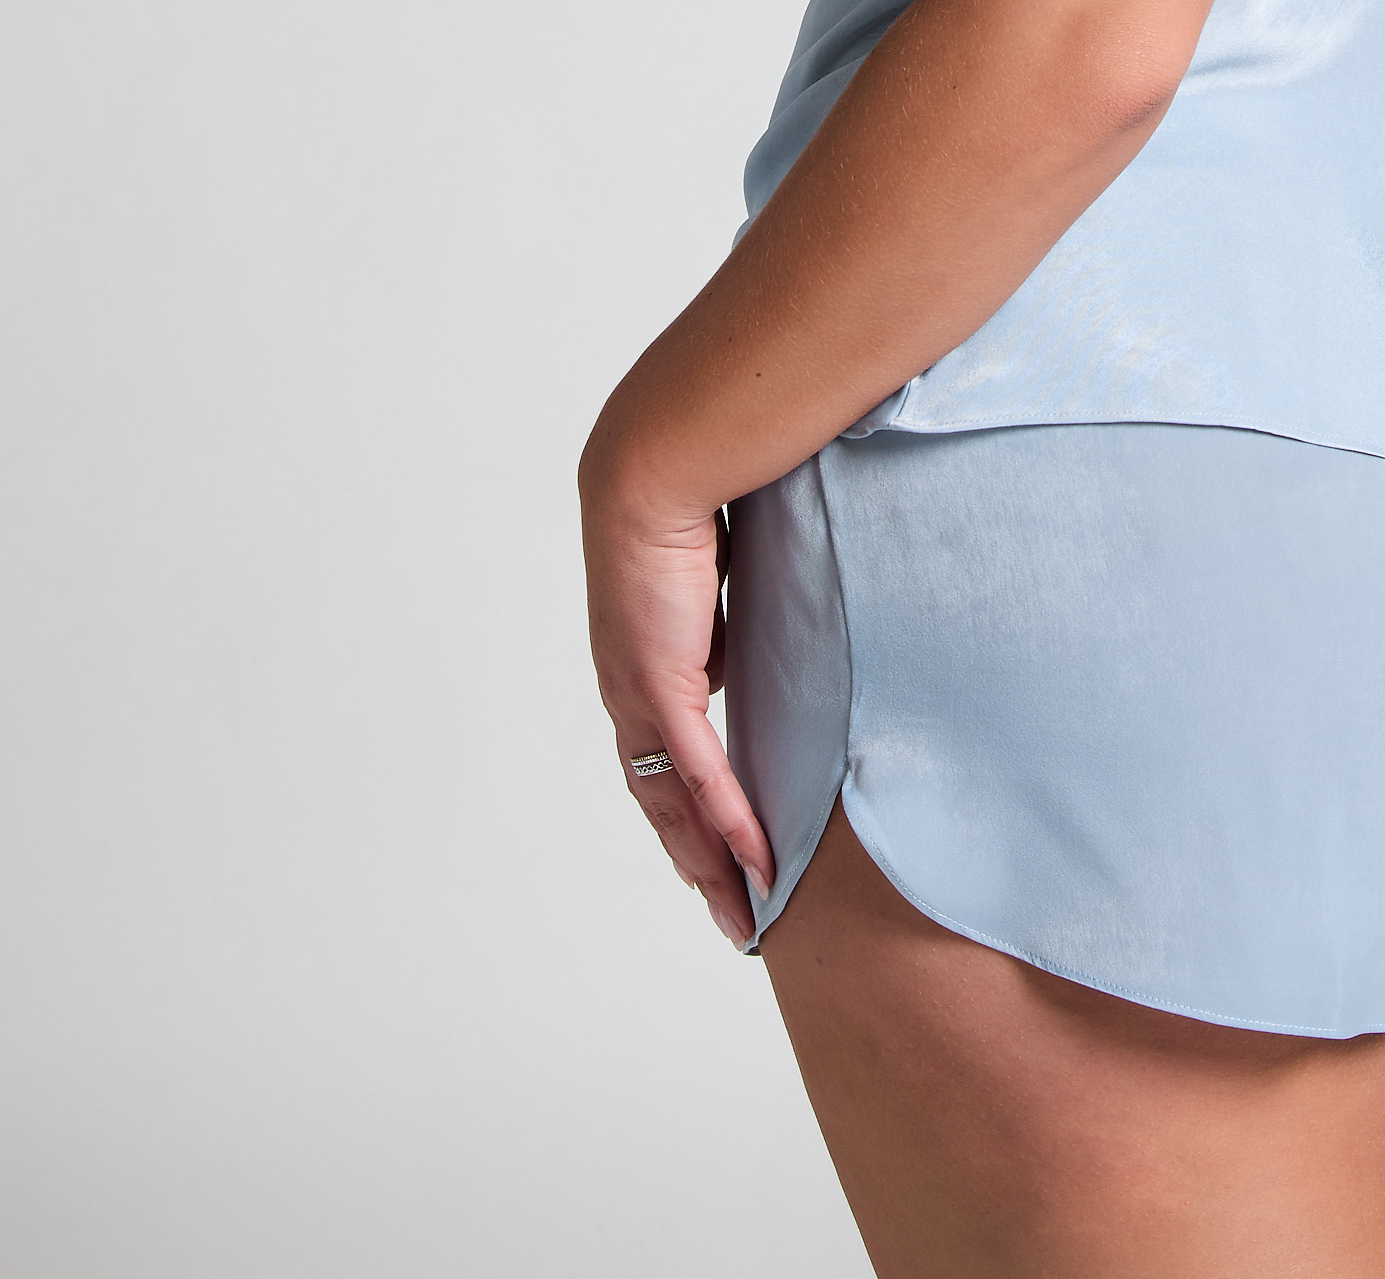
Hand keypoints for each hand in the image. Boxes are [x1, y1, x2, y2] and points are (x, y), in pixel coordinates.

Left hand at [581, 474, 774, 946]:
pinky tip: (754, 861)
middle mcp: (631, 692)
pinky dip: (725, 821)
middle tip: (734, 914)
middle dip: (699, 865)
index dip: (691, 812)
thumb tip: (754, 634)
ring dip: (712, 864)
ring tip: (745, 913)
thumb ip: (732, 610)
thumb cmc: (692, 497)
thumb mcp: (722, 570)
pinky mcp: (661, 684)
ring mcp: (640, 694)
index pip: (664, 760)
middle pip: (663, 803)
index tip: (722, 851)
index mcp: (642, 664)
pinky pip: (696, 773)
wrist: (652, 469)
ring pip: (674, 805)